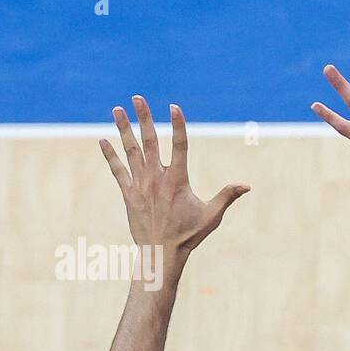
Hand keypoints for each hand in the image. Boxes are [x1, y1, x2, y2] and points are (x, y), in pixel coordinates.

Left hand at [100, 96, 248, 254]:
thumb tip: (246, 185)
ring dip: (124, 128)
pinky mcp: (128, 193)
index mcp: (177, 180)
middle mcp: (156, 178)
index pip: (180, 145)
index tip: (174, 106)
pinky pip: (117, 169)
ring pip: (131, 150)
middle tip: (137, 97)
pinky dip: (110, 154)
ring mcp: (140, 184)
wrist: (160, 252)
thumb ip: (227, 196)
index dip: (178, 124)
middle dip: (144, 117)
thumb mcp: (212, 215)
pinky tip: (103, 140)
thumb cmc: (188, 235)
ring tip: (117, 109)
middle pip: (149, 140)